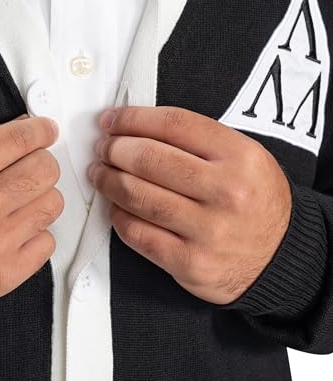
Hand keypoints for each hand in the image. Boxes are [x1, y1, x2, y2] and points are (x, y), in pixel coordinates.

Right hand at [0, 115, 62, 316]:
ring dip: (38, 197)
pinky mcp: (5, 274)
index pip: (19, 139)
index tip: (45, 130)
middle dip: (41, 161)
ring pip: (52, 203)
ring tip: (15, 202)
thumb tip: (19, 128)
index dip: (40, 129)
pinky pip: (48, 241)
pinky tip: (12, 230)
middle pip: (45, 169)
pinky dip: (35, 233)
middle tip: (30, 165)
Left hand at [88, 106, 291, 304]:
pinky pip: (136, 233)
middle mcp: (226, 192)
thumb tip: (133, 129)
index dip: (133, 118)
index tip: (111, 120)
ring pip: (137, 195)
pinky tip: (115, 205)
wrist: (282, 257)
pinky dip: (117, 215)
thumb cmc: (253, 201)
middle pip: (148, 158)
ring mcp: (208, 231)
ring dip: (107, 180)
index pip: (173, 124)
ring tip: (99, 172)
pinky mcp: (190, 262)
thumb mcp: (243, 158)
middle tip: (103, 148)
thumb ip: (196, 140)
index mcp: (240, 156)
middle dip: (114, 149)